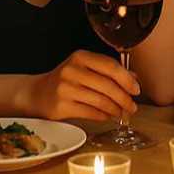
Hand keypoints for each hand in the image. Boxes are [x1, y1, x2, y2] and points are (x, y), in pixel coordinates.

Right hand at [18, 50, 140, 121]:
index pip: (110, 66)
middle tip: (132, 107)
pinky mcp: (61, 106)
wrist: (37, 94)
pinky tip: (108, 117)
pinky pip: (90, 112)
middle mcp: (72, 70)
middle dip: (124, 98)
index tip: (136, 90)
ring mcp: (65, 88)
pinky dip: (103, 116)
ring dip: (116, 109)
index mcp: (80, 57)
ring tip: (122, 113)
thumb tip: (134, 80)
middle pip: (107, 85)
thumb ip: (108, 72)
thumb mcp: (84, 69)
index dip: (127, 79)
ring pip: (100, 100)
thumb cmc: (66, 81)